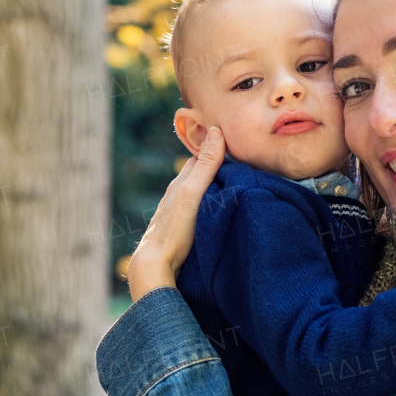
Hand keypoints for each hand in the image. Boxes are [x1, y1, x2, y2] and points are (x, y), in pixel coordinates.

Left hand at [127, 127, 225, 301]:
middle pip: (197, 175)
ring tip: (232, 189)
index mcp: (179, 183)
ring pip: (197, 193)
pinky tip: (216, 213)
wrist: (155, 264)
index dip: (216, 151)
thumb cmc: (175, 228)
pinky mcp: (180, 230)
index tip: (237, 150)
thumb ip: (205, 165)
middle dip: (214, 168)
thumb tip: (216, 131)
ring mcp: (177, 213)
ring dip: (212, 189)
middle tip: (240, 168)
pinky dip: (207, 206)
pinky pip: (197, 210)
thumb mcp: (193, 193)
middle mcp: (176, 195)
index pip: (200, 158)